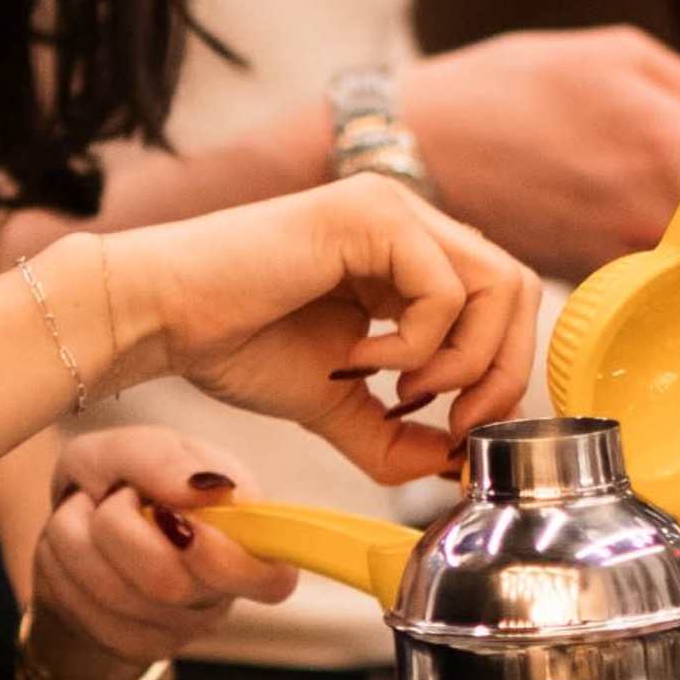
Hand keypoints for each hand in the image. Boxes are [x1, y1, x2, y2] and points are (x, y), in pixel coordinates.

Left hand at [26, 432, 300, 679]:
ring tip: (84, 514)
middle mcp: (220, 590)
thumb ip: (163, 458)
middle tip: (114, 496)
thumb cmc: (115, 479)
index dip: (225, 560)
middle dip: (117, 527)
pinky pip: (85, 614)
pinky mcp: (135, 646)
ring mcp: (179, 627)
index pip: (272, 579)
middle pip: (169, 585)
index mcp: (244, 534)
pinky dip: (61, 567)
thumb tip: (207, 487)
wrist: (71, 523)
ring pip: (116, 598)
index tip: (182, 523)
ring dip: (77, 539)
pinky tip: (73, 549)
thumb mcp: (127, 448)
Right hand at [106, 175, 539, 481]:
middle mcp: (410, 222)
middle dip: (498, 372)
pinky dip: (415, 344)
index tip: (454, 432)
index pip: (503, 303)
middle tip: (449, 421)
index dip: (499, 373)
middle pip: (517, 290)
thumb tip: (455, 468)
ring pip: (496, 284)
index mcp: (408, 257)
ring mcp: (391, 210)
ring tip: (398, 392)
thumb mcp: (334, 404)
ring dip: (460, 361)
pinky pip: (442, 288)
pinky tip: (358, 360)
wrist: (161, 316)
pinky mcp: (369, 215)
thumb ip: (396, 436)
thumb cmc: (233, 344)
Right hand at [394, 27, 679, 278]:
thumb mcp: (617, 57)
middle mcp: (651, 222)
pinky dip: (631, 244)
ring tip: (629, 183)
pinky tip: (590, 200)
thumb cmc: (512, 89)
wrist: (411, 151)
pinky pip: (636, 270)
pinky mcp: (582, 281)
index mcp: (672, 156)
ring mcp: (614, 260)